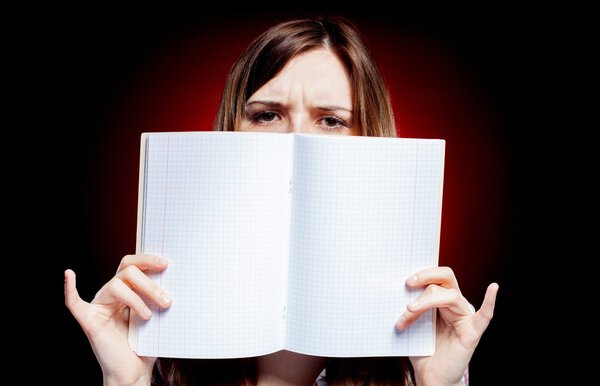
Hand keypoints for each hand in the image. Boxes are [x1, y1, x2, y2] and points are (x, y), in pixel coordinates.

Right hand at [64, 254, 172, 385]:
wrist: (134, 372)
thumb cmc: (145, 344)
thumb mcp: (157, 315)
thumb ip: (158, 297)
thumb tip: (174, 278)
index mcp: (126, 290)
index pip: (132, 265)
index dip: (147, 260)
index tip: (166, 264)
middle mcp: (110, 294)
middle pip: (127, 273)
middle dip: (149, 284)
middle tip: (167, 300)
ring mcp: (99, 306)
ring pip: (116, 285)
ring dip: (137, 298)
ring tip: (149, 316)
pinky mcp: (89, 321)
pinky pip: (74, 303)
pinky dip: (70, 289)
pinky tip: (69, 275)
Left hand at [395, 267, 497, 385]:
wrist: (430, 376)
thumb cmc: (422, 349)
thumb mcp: (412, 323)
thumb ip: (411, 307)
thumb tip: (400, 290)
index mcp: (442, 301)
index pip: (436, 278)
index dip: (423, 274)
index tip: (406, 280)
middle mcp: (456, 305)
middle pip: (446, 279)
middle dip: (426, 277)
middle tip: (408, 284)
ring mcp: (466, 317)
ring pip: (450, 296)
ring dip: (425, 302)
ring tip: (408, 312)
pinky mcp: (472, 332)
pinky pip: (484, 316)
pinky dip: (489, 301)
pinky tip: (493, 288)